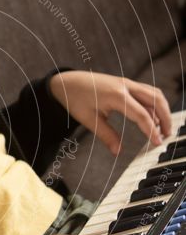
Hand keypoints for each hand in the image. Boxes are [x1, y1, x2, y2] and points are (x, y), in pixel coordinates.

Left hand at [48, 71, 171, 155]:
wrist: (67, 82)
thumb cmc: (76, 99)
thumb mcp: (89, 120)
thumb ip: (106, 135)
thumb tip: (117, 152)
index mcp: (116, 95)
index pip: (141, 114)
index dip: (151, 130)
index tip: (157, 142)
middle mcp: (126, 86)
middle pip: (155, 99)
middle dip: (165, 117)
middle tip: (167, 135)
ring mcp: (127, 83)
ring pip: (154, 94)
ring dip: (162, 109)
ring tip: (163, 128)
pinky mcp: (127, 84)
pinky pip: (147, 92)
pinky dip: (154, 104)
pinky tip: (153, 118)